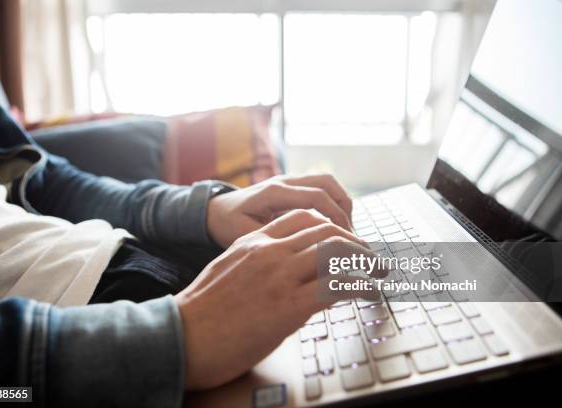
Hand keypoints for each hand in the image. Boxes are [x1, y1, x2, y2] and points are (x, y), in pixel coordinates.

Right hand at [176, 210, 384, 389]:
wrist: (181, 336)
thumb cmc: (201, 311)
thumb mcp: (229, 271)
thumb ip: (257, 263)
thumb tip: (286, 273)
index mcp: (254, 241)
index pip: (304, 218)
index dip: (334, 228)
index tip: (348, 243)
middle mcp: (269, 252)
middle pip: (328, 231)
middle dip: (357, 244)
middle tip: (372, 259)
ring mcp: (279, 276)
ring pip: (338, 253)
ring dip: (367, 263)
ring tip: (380, 275)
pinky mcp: (288, 306)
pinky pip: (338, 287)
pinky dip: (362, 287)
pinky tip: (370, 293)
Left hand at [207, 174, 352, 247]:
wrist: (214, 211)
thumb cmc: (228, 226)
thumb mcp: (247, 237)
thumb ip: (275, 242)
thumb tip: (308, 253)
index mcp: (273, 192)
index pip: (317, 198)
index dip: (337, 218)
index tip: (348, 240)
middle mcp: (284, 181)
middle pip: (328, 183)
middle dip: (345, 209)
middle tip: (352, 237)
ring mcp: (289, 181)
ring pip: (327, 182)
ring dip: (342, 204)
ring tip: (347, 231)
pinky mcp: (292, 187)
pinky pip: (320, 188)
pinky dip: (333, 204)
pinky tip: (334, 228)